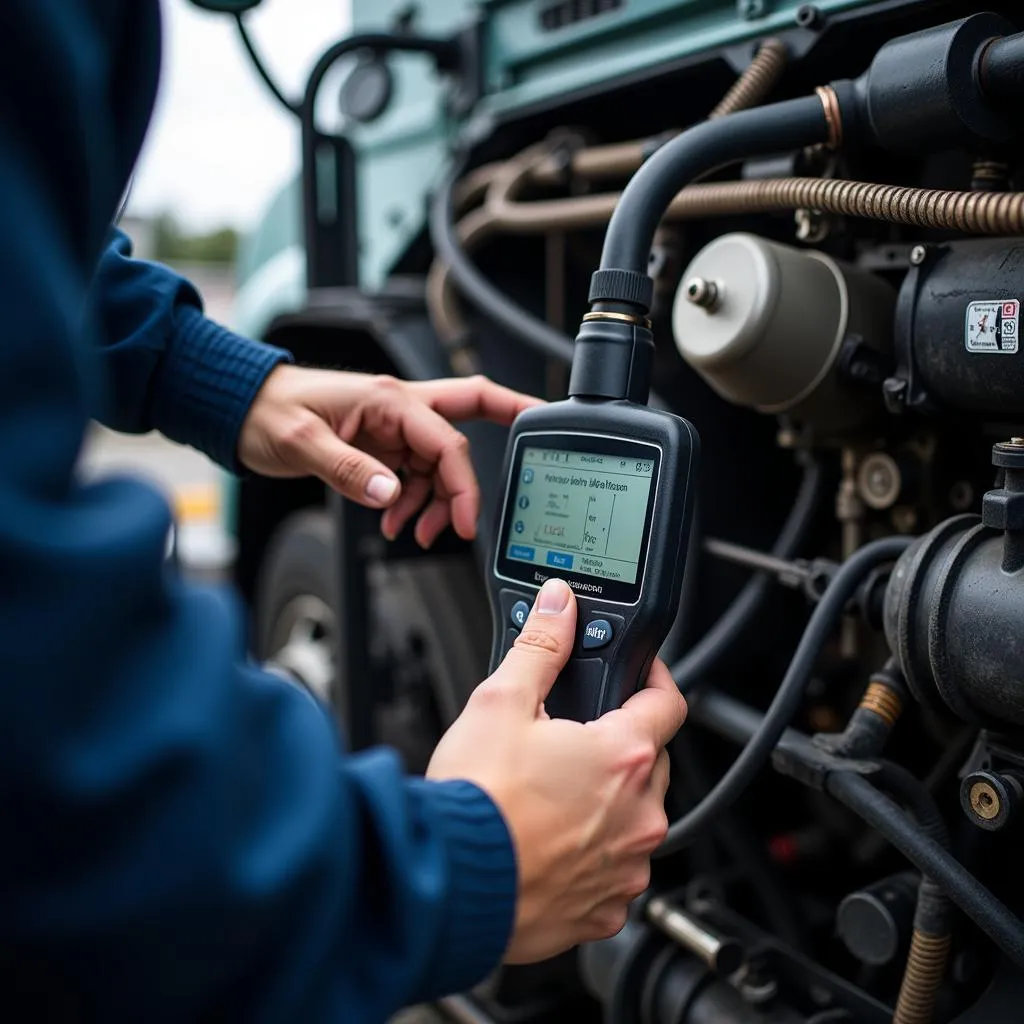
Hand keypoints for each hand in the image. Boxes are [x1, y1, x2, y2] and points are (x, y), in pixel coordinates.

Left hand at [239, 367, 540, 545]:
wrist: (241, 409)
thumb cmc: (268, 410)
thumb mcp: (303, 442)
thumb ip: (349, 470)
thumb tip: (390, 495)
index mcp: (389, 398)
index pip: (448, 441)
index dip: (464, 484)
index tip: (465, 522)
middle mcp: (399, 410)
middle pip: (461, 439)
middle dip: (471, 482)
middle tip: (466, 522)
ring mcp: (394, 430)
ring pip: (438, 468)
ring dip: (433, 504)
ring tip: (410, 532)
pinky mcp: (383, 448)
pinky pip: (414, 479)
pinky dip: (411, 504)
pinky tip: (394, 521)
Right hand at [426, 578, 686, 962]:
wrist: (450, 887)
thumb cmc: (477, 802)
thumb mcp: (501, 702)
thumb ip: (540, 647)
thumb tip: (560, 605)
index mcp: (624, 757)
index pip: (669, 701)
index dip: (655, 679)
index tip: (640, 675)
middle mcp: (640, 815)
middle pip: (650, 762)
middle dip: (619, 745)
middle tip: (571, 739)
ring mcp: (626, 866)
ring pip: (634, 819)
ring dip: (607, 803)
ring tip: (551, 796)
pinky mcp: (606, 911)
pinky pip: (614, 871)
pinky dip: (591, 855)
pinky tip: (549, 843)